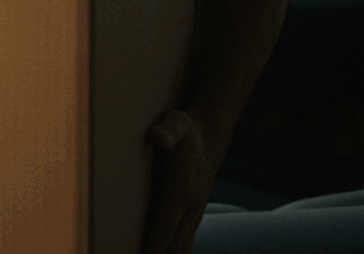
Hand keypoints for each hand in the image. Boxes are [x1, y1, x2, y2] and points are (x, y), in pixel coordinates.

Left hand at [142, 108, 218, 253]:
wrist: (209, 135)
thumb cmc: (186, 130)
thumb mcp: (176, 123)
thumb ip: (168, 130)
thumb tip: (158, 135)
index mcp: (182, 192)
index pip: (165, 227)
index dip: (153, 247)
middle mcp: (191, 208)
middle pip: (174, 246)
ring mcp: (194, 214)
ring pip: (182, 247)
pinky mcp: (192, 215)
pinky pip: (184, 242)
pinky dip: (173, 252)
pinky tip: (158, 253)